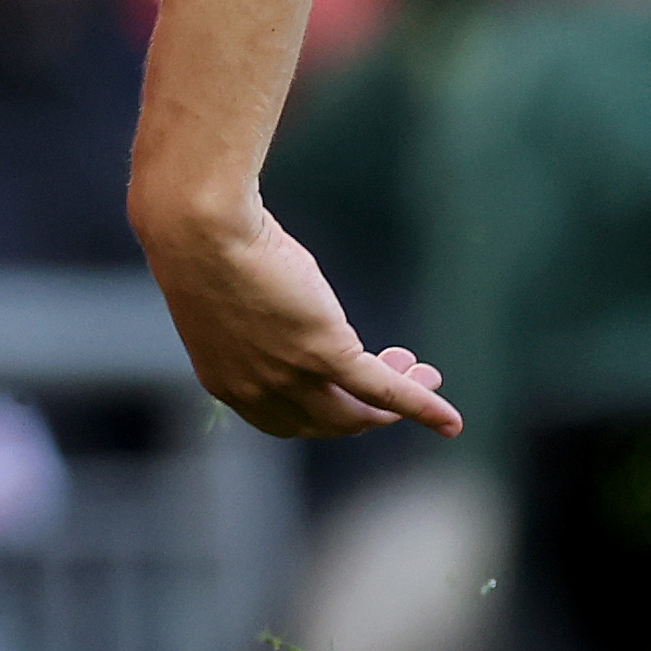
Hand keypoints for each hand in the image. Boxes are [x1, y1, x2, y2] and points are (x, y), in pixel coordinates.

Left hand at [140, 199, 458, 440]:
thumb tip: (283, 308)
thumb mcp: (229, 299)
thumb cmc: (205, 246)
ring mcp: (292, 376)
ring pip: (359, 411)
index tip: (348, 389)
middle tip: (398, 371)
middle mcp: (259, 392)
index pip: (288, 420)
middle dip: (368, 407)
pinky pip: (383, 390)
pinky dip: (421, 406)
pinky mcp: (324, 353)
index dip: (326, 410)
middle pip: (329, 422)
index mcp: (228, 383)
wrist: (200, 228)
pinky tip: (450, 421)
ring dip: (399, 399)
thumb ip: (256, 323)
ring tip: (424, 374)